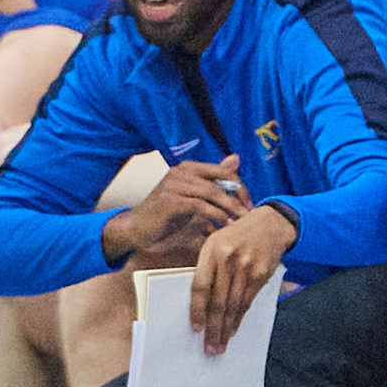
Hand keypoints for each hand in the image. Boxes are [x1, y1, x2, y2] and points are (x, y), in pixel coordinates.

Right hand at [103, 155, 249, 262]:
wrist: (136, 228)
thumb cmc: (166, 214)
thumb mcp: (194, 196)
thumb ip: (213, 180)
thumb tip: (236, 158)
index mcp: (188, 168)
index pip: (223, 171)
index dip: (240, 187)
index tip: (250, 204)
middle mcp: (181, 171)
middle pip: (220, 181)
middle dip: (239, 198)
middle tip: (249, 214)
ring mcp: (173, 184)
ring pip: (212, 192)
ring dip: (230, 208)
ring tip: (240, 220)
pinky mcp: (169, 200)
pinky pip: (200, 205)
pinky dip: (215, 215)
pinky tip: (223, 225)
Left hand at [190, 204, 295, 355]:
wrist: (270, 224)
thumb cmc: (237, 236)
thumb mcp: (216, 243)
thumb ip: (208, 268)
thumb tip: (199, 303)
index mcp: (212, 250)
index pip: (201, 286)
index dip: (197, 310)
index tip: (195, 329)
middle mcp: (229, 259)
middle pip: (219, 301)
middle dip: (213, 328)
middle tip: (210, 348)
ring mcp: (247, 267)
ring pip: (234, 305)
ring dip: (227, 328)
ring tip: (220, 345)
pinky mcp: (262, 274)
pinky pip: (248, 301)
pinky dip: (240, 318)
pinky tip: (234, 329)